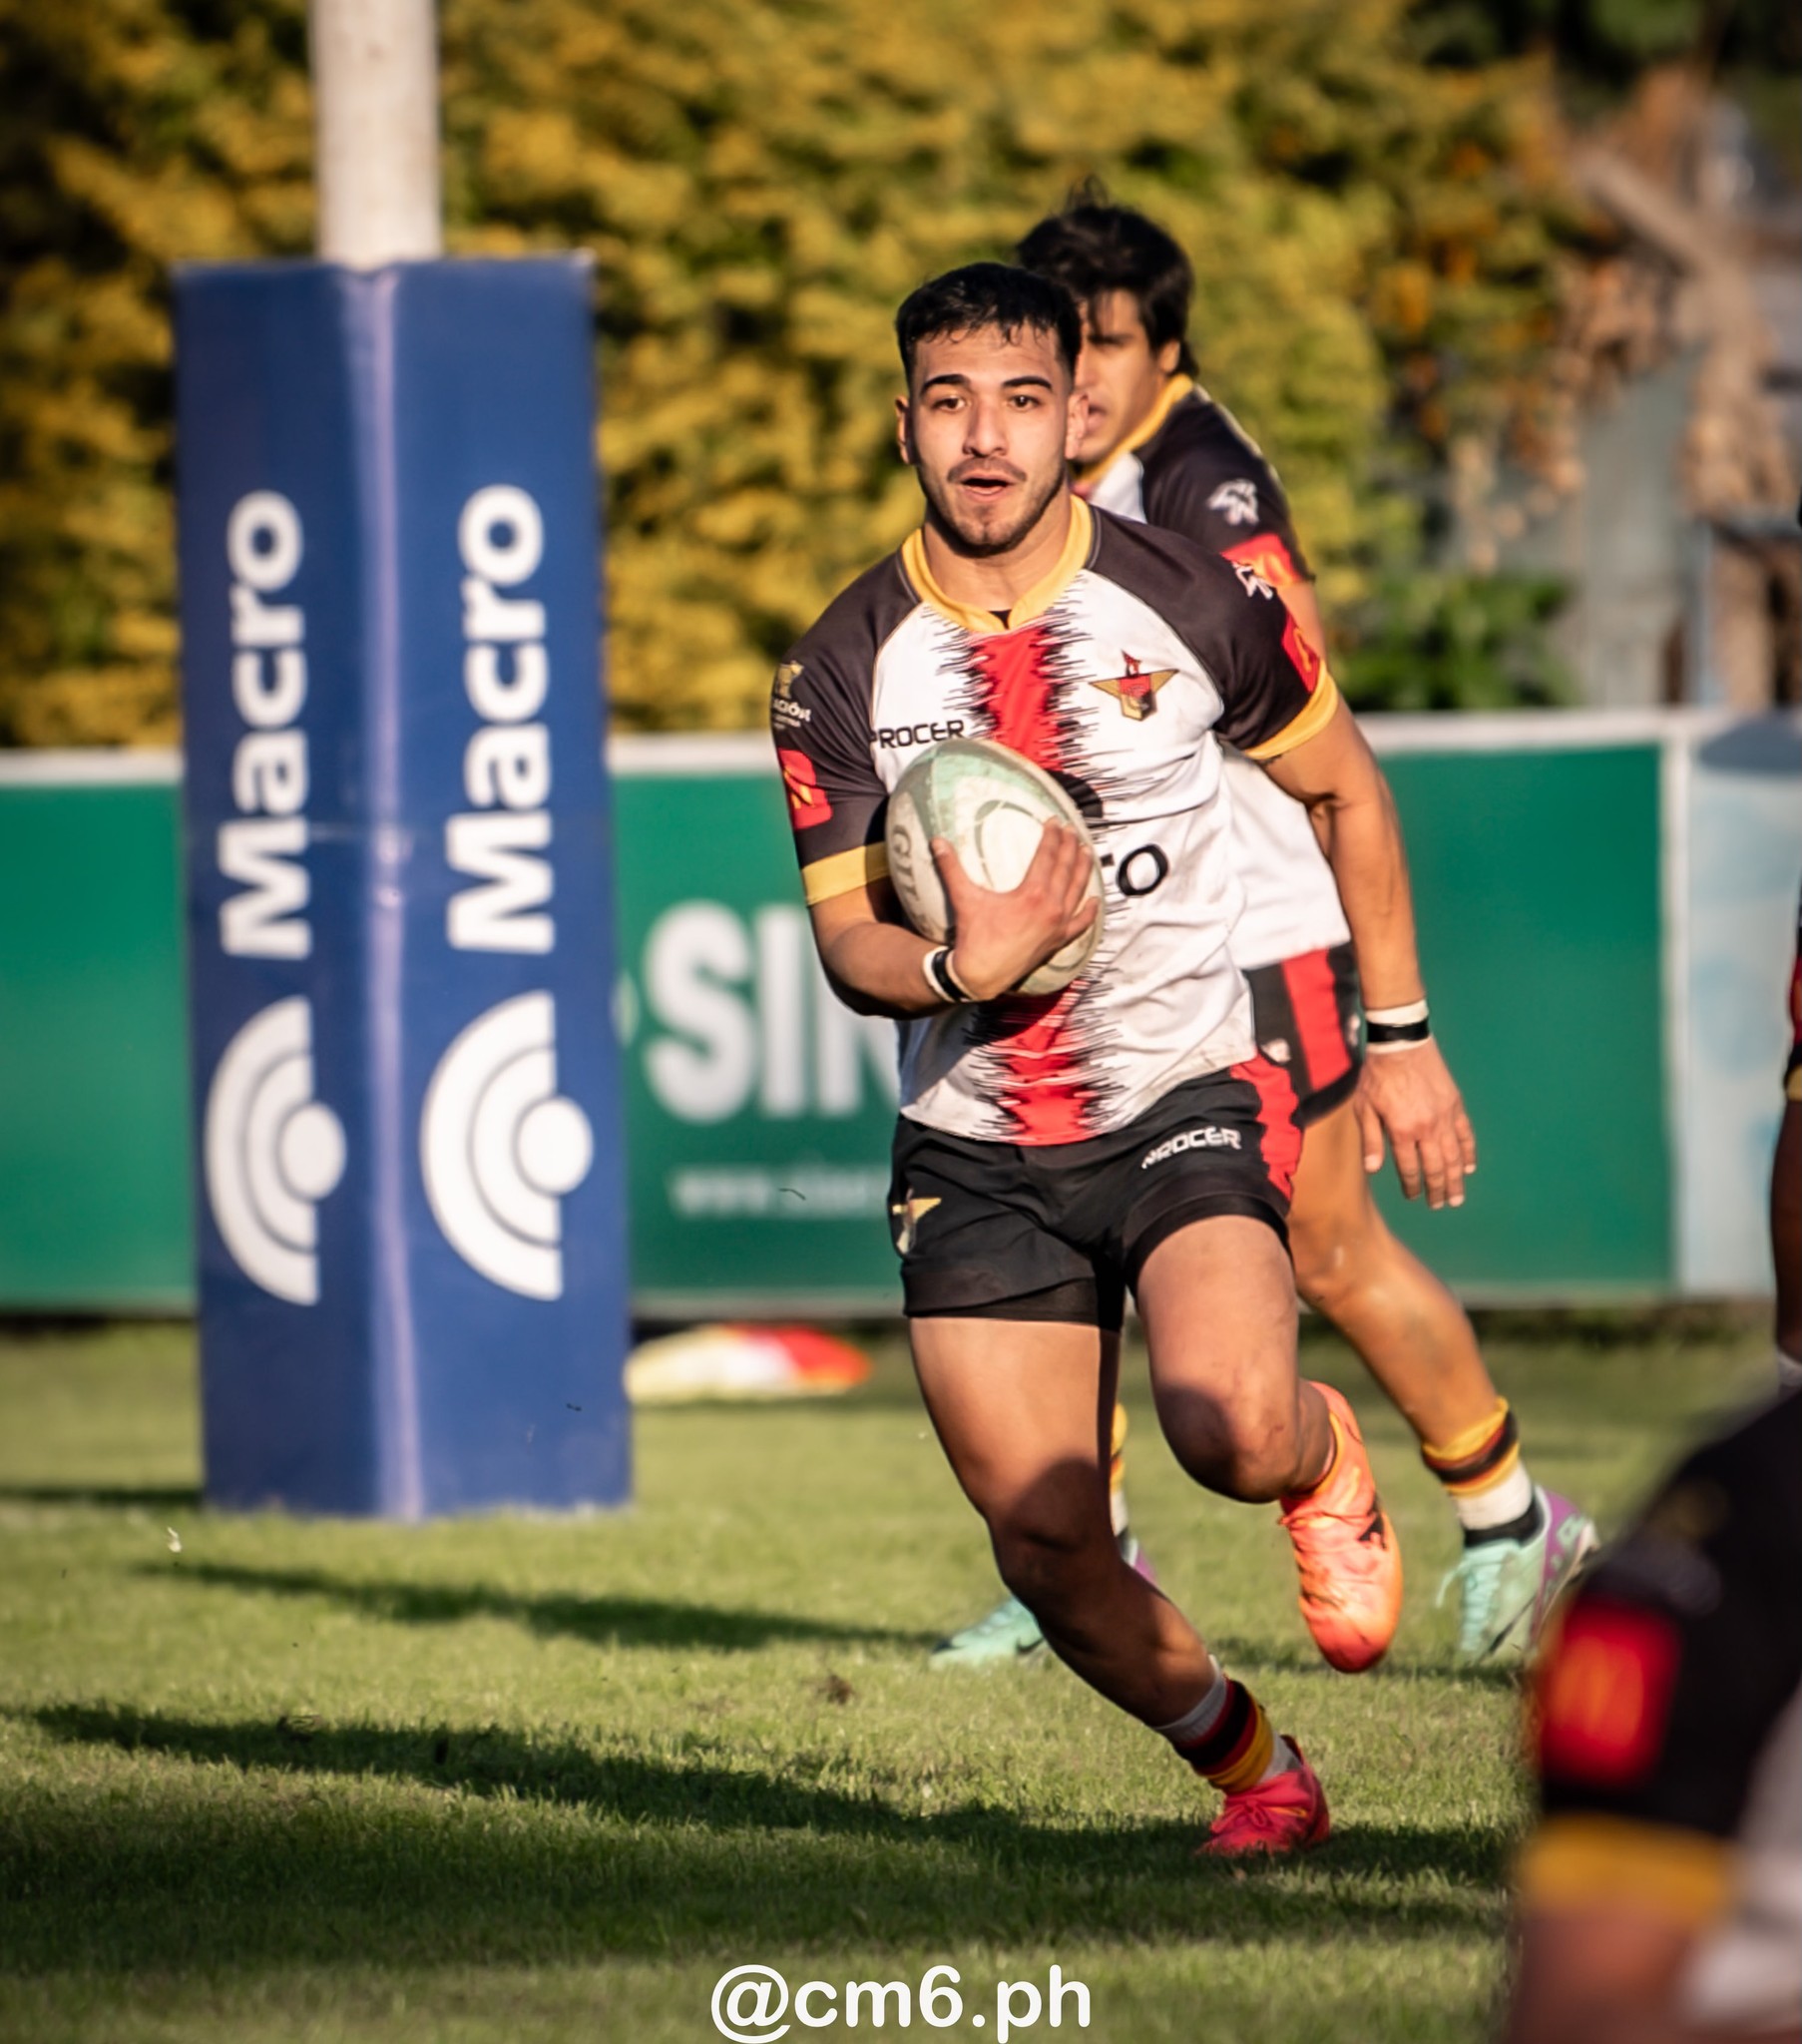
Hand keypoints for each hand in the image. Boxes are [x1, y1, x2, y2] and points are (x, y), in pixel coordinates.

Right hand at [931, 821, 1097, 1000]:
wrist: (981, 976)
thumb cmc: (974, 937)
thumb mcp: (964, 899)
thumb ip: (951, 868)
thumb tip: (936, 842)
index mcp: (1032, 894)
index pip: (1047, 856)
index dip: (1052, 836)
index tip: (1054, 821)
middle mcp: (1051, 908)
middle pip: (1067, 869)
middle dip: (1070, 846)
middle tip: (1072, 830)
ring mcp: (1058, 926)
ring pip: (1078, 891)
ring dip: (1083, 869)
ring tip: (1085, 852)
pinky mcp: (1058, 941)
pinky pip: (1080, 924)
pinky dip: (1089, 912)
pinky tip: (1094, 900)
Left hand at [1353, 1039, 1476, 1208]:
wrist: (1401, 1045)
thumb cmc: (1377, 1076)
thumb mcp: (1364, 1108)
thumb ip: (1370, 1140)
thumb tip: (1373, 1170)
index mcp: (1402, 1130)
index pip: (1410, 1168)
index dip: (1412, 1186)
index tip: (1413, 1196)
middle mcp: (1427, 1128)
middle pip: (1435, 1167)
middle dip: (1437, 1190)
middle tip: (1438, 1205)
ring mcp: (1444, 1117)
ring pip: (1454, 1156)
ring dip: (1456, 1180)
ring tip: (1456, 1198)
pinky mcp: (1455, 1105)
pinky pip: (1466, 1134)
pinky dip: (1469, 1153)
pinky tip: (1468, 1168)